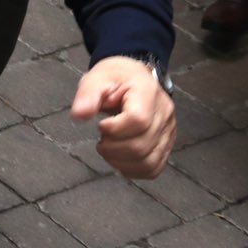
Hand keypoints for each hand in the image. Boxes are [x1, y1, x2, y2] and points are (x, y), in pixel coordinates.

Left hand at [70, 57, 175, 179]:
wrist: (134, 78)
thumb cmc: (116, 78)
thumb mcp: (97, 78)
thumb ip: (87, 96)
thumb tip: (79, 115)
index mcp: (148, 92)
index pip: (138, 120)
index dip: (115, 129)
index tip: (101, 124)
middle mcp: (164, 114)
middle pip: (141, 145)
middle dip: (113, 148)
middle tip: (101, 139)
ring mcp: (168, 132)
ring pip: (148, 162)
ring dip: (121, 161)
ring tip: (109, 148)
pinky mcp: (166, 145)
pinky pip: (153, 168)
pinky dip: (132, 169)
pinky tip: (119, 157)